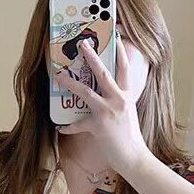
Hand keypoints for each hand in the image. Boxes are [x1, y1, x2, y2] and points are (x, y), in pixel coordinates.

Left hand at [54, 38, 149, 174]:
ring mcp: (108, 112)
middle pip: (103, 73)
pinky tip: (60, 127)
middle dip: (92, 56)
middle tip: (82, 43)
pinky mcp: (98, 126)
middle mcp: (118, 100)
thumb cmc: (130, 137)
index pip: (125, 69)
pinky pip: (78, 124)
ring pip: (85, 92)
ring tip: (59, 75)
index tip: (114, 36)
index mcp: (126, 96)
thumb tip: (106, 96)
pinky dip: (69, 126)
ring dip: (70, 82)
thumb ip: (118, 102)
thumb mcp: (128, 114)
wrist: (134, 157)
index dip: (120, 52)